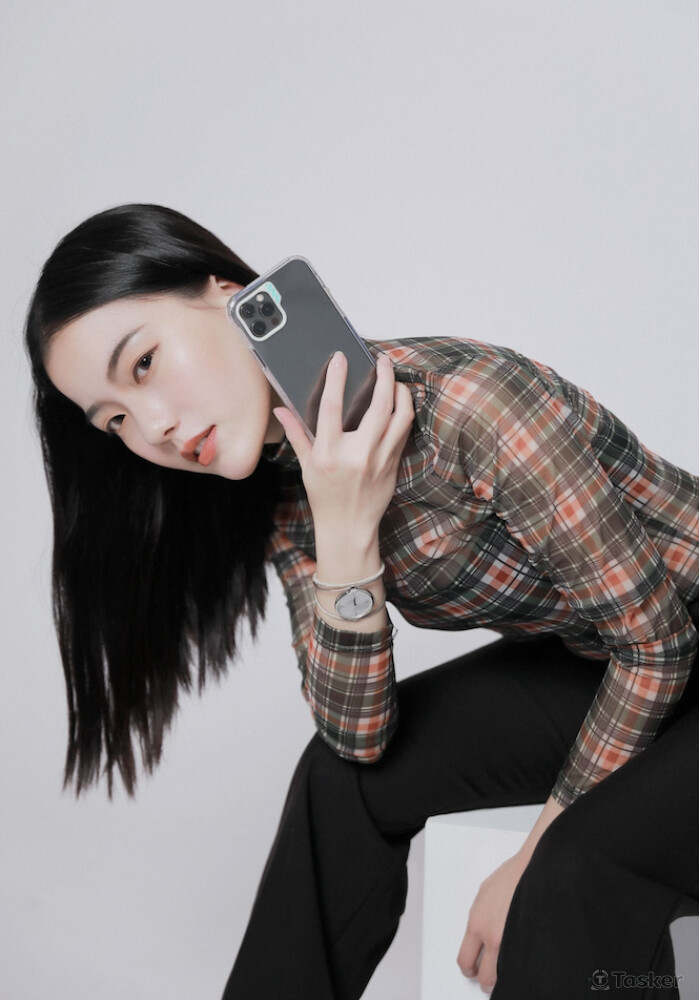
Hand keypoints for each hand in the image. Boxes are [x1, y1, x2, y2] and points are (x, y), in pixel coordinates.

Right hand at [273, 351, 413, 540]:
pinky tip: (400, 401)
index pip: (332, 408)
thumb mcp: (306, 465)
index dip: (337, 379)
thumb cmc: (326, 497)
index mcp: (329, 453)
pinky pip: (404, 432)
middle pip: (378, 407)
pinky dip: (404, 412)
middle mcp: (357, 455)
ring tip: (395, 379)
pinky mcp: (393, 464)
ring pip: (400, 417)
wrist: (348, 528)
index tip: (340, 359)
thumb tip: (281, 410)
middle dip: (383, 378)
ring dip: (400, 393)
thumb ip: (296, 434)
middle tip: (382, 362)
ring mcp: (379, 460)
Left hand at [457, 852, 527, 993]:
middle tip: (490, 977)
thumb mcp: (485, 893)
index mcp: (478, 923)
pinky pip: (524, 966)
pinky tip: (524, 963)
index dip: (469, 970)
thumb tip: (480, 935)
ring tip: (509, 971)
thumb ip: (480, 918)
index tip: (473, 971)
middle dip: (487, 980)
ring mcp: (513, 942)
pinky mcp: (532, 943)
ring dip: (506, 977)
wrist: (536, 868)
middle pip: (485, 977)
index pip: (465, 960)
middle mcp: (493, 937)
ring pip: (505, 977)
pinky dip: (522, 968)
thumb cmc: (514, 875)